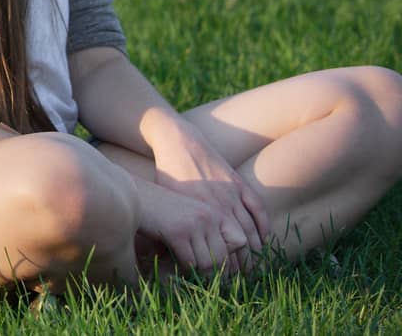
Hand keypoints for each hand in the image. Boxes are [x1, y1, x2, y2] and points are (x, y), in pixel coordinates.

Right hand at [133, 178, 242, 275]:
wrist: (136, 196)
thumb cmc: (163, 209)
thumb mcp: (191, 216)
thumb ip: (208, 234)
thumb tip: (222, 267)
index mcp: (216, 212)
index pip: (240, 242)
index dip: (233, 256)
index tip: (221, 265)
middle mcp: (209, 217)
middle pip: (223, 258)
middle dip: (213, 272)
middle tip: (201, 276)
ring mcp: (194, 224)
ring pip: (207, 263)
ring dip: (197, 272)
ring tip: (186, 269)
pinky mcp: (177, 233)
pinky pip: (189, 262)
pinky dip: (183, 267)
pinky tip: (174, 261)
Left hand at [151, 125, 269, 272]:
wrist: (177, 141)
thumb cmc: (165, 172)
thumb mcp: (164, 201)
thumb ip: (167, 225)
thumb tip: (158, 255)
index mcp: (202, 214)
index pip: (220, 250)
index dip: (224, 268)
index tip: (224, 280)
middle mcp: (221, 206)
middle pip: (238, 244)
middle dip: (241, 264)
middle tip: (241, 279)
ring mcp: (232, 194)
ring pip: (250, 229)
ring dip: (254, 250)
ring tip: (253, 265)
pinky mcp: (238, 182)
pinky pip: (257, 208)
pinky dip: (263, 225)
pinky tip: (263, 239)